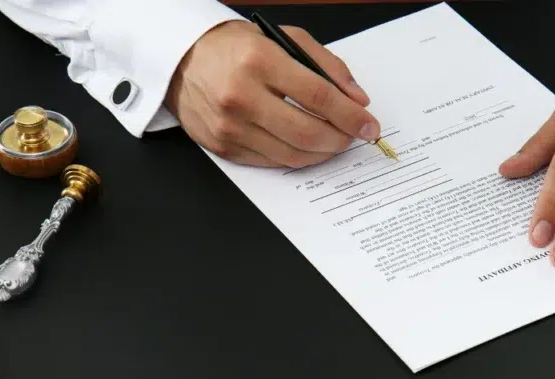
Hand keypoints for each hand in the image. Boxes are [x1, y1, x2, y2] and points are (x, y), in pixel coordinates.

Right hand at [166, 21, 380, 167]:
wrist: (185, 61)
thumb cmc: (238, 49)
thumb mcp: (285, 39)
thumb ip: (327, 67)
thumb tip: (357, 100)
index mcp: (260, 60)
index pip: (319, 97)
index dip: (351, 116)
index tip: (369, 126)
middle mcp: (241, 95)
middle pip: (307, 132)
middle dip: (340, 139)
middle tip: (352, 137)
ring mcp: (230, 126)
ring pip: (291, 154)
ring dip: (321, 152)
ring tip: (332, 141)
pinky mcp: (223, 147)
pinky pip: (271, 162)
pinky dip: (296, 157)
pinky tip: (305, 146)